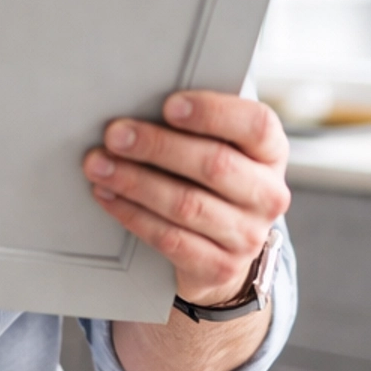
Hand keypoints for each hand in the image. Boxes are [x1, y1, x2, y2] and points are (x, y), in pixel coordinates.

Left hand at [82, 92, 289, 306]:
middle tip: (115, 135)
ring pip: (186, 204)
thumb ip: (194, 125)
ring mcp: (248, 235)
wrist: (222, 249)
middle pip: (215, 165)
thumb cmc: (209, 181)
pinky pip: (170, 239)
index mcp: (271, 153)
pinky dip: (133, 215)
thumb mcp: (218, 147)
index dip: (213, 113)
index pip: (256, 126)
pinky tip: (109, 196)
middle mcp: (268, 195)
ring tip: (99, 165)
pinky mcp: (220, 267)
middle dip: (158, 146)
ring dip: (135, 182)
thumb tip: (139, 102)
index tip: (169, 105)